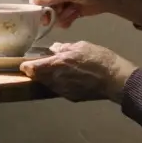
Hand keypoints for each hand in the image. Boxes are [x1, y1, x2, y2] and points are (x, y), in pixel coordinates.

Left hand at [20, 41, 137, 102]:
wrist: (116, 79)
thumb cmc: (100, 59)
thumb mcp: (81, 46)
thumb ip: (64, 48)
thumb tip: (54, 49)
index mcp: (58, 64)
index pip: (33, 68)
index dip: (27, 66)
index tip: (25, 63)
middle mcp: (57, 79)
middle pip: (38, 77)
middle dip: (37, 71)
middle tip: (39, 65)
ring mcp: (64, 90)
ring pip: (48, 84)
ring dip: (47, 77)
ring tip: (55, 70)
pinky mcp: (71, 97)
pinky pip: (59, 89)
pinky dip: (59, 83)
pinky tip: (68, 77)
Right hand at [28, 0, 109, 27]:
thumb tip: (35, 2)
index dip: (36, 3)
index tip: (40, 12)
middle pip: (43, 6)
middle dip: (49, 13)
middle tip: (52, 20)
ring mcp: (62, 2)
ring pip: (52, 15)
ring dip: (61, 16)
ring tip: (72, 12)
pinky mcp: (69, 12)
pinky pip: (61, 20)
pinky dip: (66, 20)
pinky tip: (74, 16)